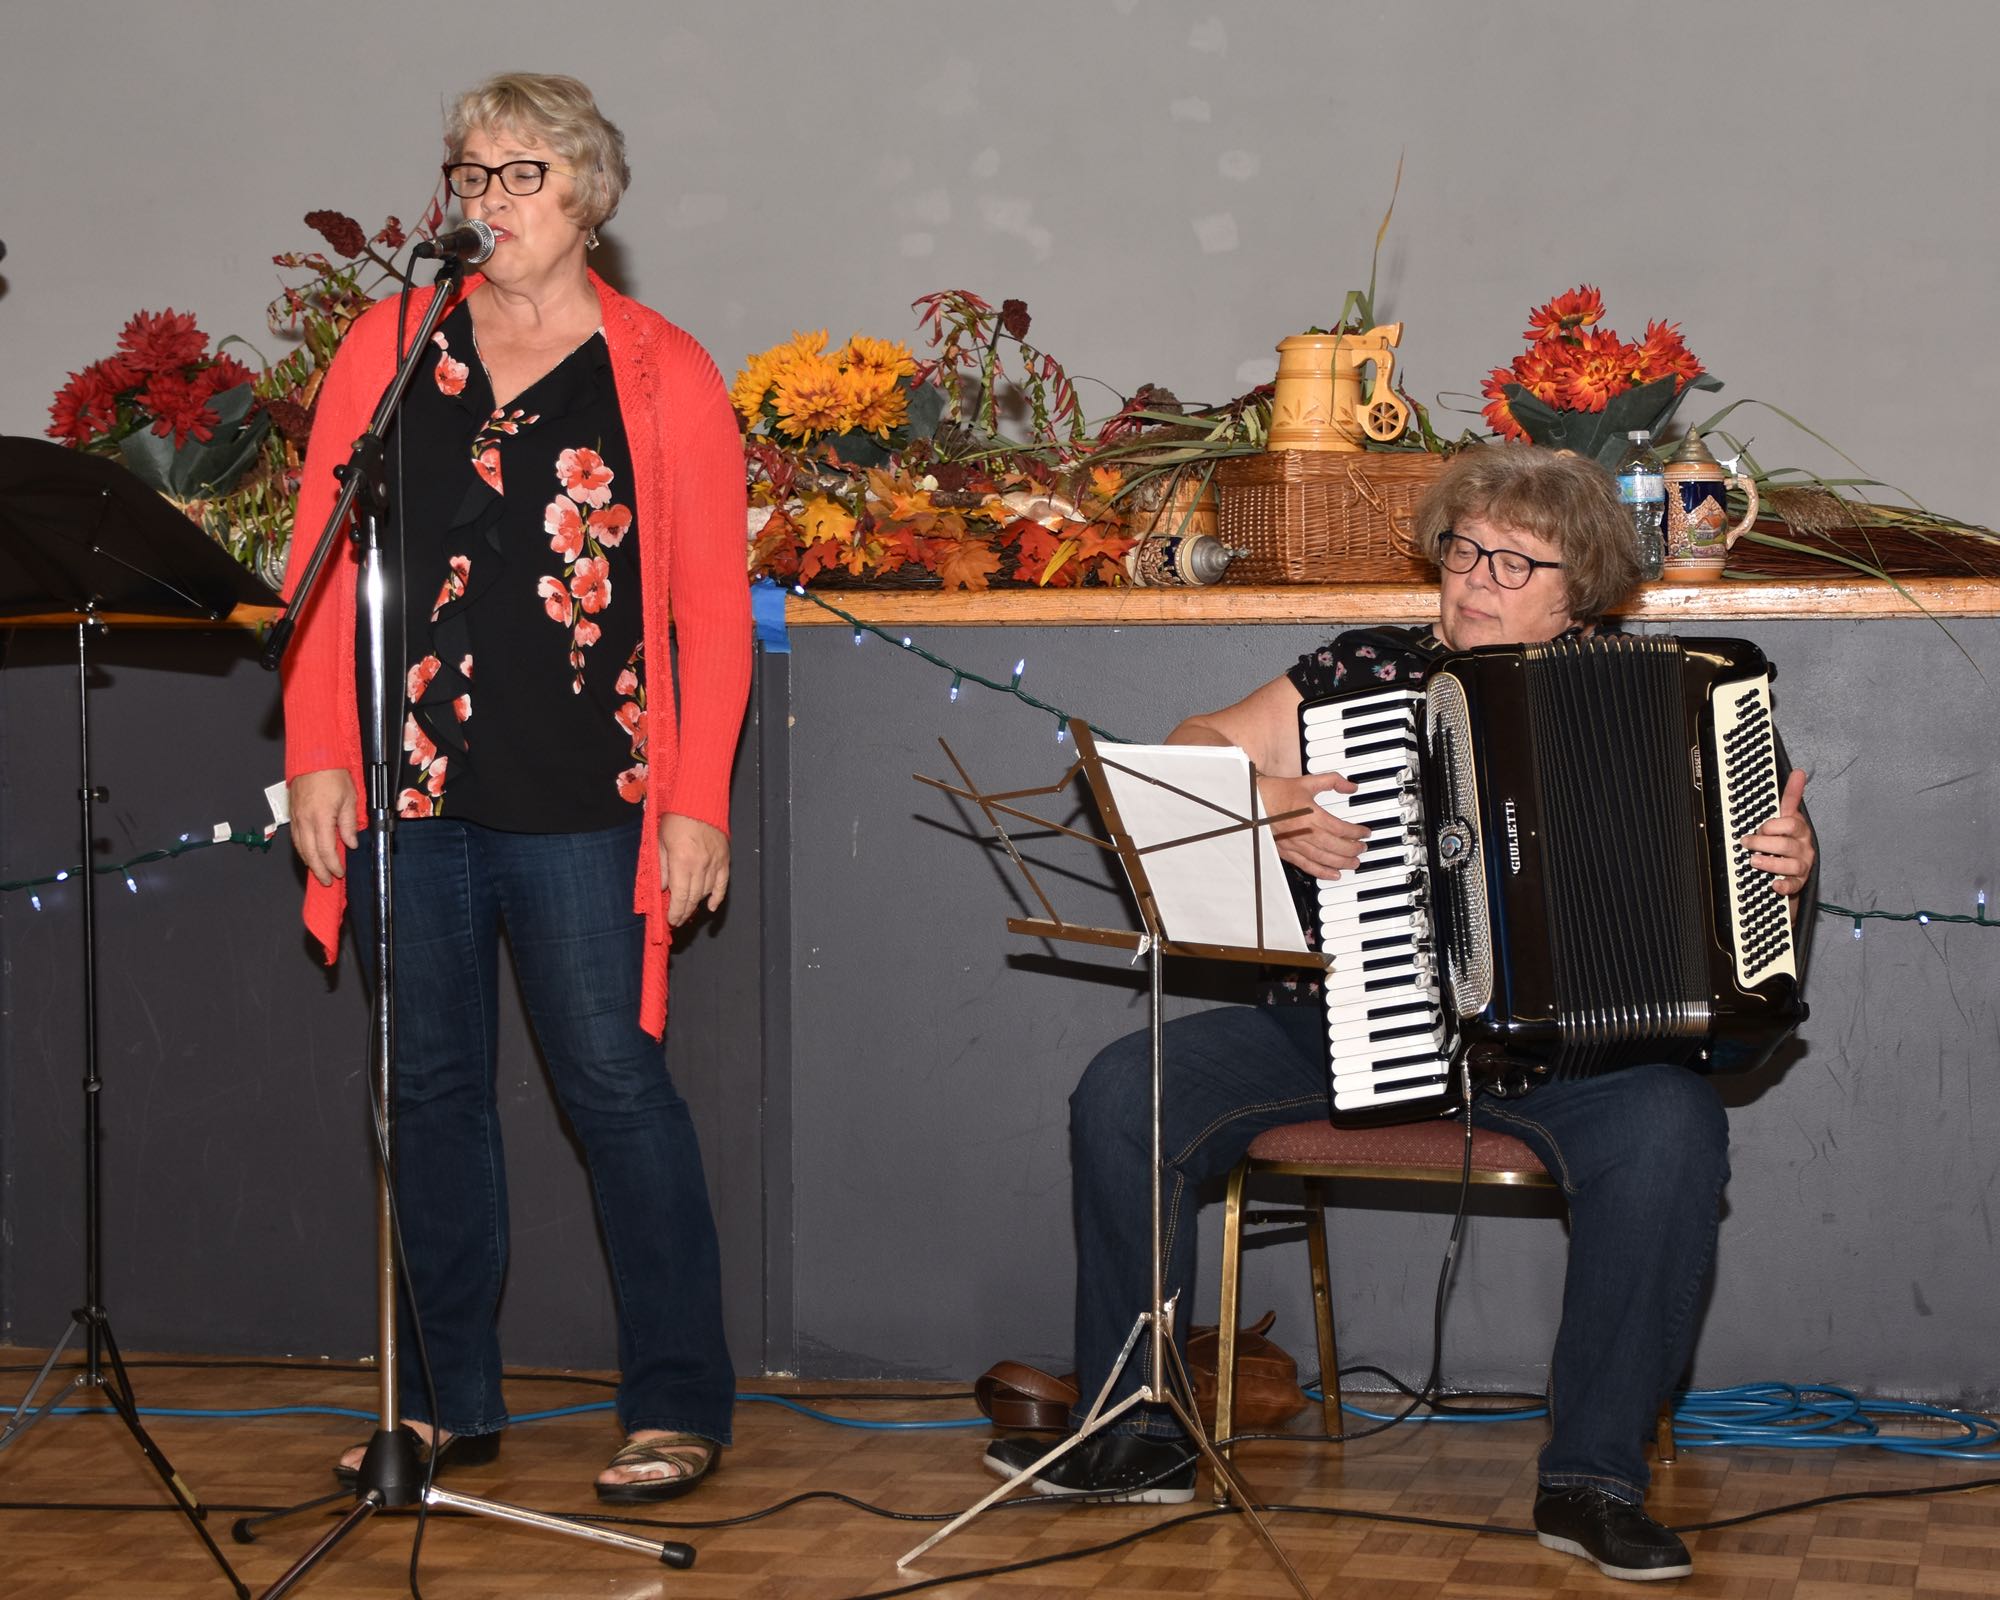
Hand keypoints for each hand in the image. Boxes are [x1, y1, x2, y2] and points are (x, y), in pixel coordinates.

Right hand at [290, 768, 358, 887]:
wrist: (314, 757)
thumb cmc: (333, 774)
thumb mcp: (350, 799)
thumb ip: (349, 824)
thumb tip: (350, 843)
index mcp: (320, 818)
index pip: (325, 850)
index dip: (333, 865)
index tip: (339, 873)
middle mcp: (305, 821)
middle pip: (309, 853)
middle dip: (319, 870)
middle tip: (328, 881)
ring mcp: (296, 818)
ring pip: (299, 847)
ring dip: (309, 862)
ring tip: (319, 872)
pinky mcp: (292, 814)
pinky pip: (295, 837)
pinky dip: (301, 849)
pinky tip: (308, 854)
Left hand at [657, 813, 728, 926]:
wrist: (699, 801)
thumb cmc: (676, 819)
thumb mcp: (660, 841)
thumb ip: (661, 867)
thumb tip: (662, 888)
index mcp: (682, 862)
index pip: (679, 896)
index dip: (675, 912)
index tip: (670, 921)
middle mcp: (700, 865)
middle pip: (693, 898)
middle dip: (684, 912)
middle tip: (677, 920)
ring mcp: (715, 863)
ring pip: (706, 892)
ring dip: (696, 904)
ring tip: (688, 911)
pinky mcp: (724, 859)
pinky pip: (722, 884)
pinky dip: (717, 897)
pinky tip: (710, 907)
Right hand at [1260, 772, 1370, 878]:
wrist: (1253, 801)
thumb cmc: (1277, 792)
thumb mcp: (1307, 781)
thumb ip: (1332, 781)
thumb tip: (1351, 786)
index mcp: (1310, 815)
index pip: (1340, 828)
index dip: (1357, 832)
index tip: (1365, 832)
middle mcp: (1304, 832)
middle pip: (1335, 846)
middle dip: (1353, 849)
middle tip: (1362, 848)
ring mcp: (1294, 844)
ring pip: (1323, 858)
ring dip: (1342, 862)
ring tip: (1354, 863)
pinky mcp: (1286, 851)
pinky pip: (1307, 865)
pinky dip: (1322, 872)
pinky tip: (1334, 874)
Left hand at [1741, 769, 1815, 899]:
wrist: (1796, 867)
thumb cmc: (1789, 839)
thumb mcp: (1789, 817)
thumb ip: (1791, 796)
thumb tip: (1799, 772)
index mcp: (1799, 829)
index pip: (1791, 823)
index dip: (1772, 825)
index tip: (1761, 827)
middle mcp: (1803, 847)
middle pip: (1785, 844)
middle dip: (1763, 843)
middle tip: (1747, 843)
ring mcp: (1802, 865)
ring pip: (1789, 865)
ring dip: (1770, 863)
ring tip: (1754, 861)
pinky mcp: (1799, 881)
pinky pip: (1793, 885)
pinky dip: (1784, 885)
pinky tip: (1774, 884)